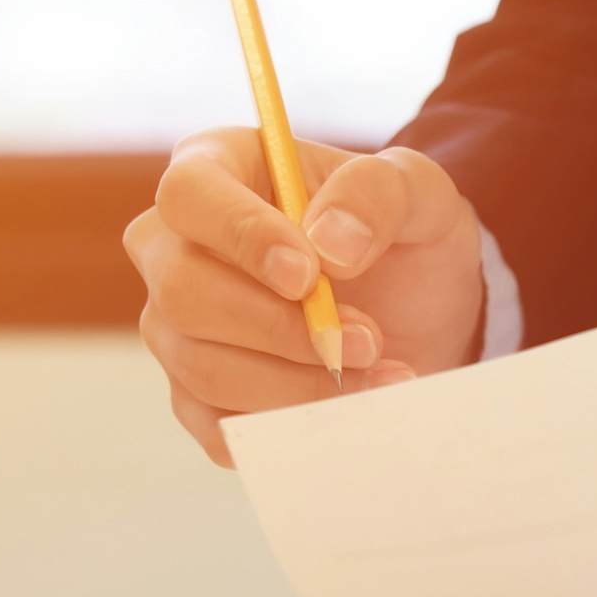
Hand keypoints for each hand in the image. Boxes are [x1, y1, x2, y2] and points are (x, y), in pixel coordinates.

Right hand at [124, 129, 484, 464]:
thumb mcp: (417, 191)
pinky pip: (218, 427)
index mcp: (217, 169)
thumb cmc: (401, 234)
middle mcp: (175, 247)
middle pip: (182, 292)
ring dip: (298, 382)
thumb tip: (329, 243)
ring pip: (201, 367)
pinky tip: (356, 405)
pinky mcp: (198, 395)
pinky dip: (292, 426)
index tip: (308, 275)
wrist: (420, 309)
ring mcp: (178, 327)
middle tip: (367, 338)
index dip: (241, 237)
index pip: (188, 196)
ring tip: (378, 370)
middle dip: (281, 328)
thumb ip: (377, 192)